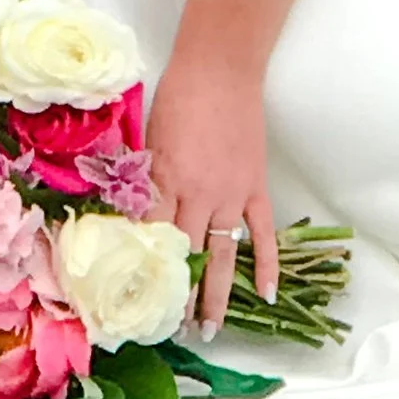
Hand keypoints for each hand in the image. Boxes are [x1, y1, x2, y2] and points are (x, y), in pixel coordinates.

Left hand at [143, 43, 276, 339]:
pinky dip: (266, 265)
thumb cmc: (177, 95)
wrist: (220, 68)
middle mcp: (198, 195)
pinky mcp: (256, 188)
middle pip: (185, 256)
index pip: (151, 238)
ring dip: (214, 295)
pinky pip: (263, 234)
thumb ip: (144, 180)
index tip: (134, 300)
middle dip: (176, 296)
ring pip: (222, 256)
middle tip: (169, 331)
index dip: (143, 272)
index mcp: (165, 181)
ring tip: (207, 329)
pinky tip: (264, 295)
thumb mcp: (148, 138)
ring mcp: (231, 194)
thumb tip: (132, 217)